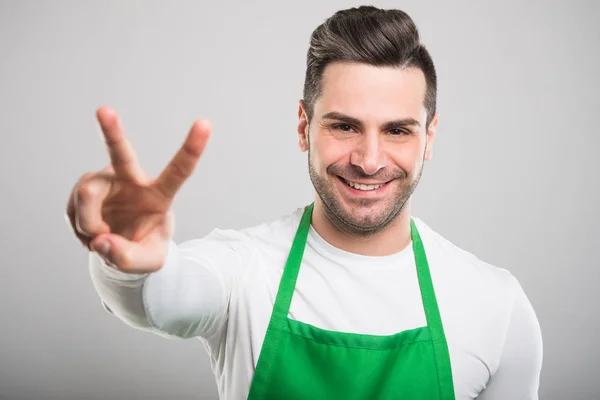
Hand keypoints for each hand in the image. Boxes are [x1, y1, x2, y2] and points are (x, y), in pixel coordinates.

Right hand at [65, 107, 210, 272]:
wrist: (121, 246)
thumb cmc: (144, 247)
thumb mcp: (147, 263)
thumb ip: (128, 257)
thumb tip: (101, 241)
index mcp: (159, 194)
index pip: (179, 170)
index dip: (193, 147)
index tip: (205, 123)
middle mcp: (131, 180)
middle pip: (121, 153)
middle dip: (111, 131)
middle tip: (104, 110)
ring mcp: (105, 181)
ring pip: (87, 195)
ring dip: (88, 224)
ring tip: (100, 239)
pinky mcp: (84, 188)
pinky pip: (74, 210)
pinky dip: (82, 230)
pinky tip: (93, 233)